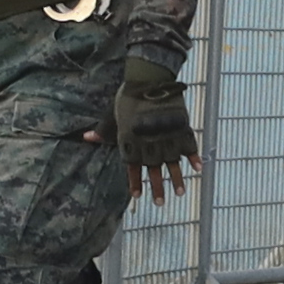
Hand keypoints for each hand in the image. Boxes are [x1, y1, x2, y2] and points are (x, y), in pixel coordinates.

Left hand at [113, 62, 199, 200]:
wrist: (149, 80)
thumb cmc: (128, 97)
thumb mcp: (112, 115)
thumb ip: (104, 131)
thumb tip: (86, 138)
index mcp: (132, 142)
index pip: (132, 168)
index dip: (135, 182)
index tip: (137, 196)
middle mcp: (149, 143)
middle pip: (154, 170)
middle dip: (157, 188)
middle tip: (160, 203)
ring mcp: (166, 136)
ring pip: (172, 163)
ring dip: (176, 179)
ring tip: (180, 193)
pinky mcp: (181, 127)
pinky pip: (189, 146)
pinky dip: (194, 158)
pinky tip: (197, 169)